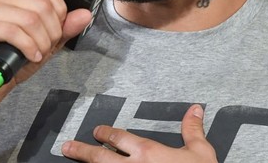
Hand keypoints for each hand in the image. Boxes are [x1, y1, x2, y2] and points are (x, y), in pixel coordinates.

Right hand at [0, 0, 91, 101]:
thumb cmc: (12, 62)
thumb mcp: (45, 43)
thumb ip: (64, 28)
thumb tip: (84, 14)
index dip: (59, 12)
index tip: (56, 32)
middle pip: (41, 5)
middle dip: (51, 32)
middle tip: (46, 48)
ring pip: (29, 19)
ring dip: (40, 42)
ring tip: (36, 54)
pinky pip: (13, 31)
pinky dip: (28, 47)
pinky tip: (28, 56)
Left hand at [61, 104, 217, 162]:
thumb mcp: (200, 152)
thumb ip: (192, 130)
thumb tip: (194, 110)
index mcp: (149, 153)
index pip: (120, 138)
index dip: (106, 134)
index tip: (98, 131)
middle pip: (100, 158)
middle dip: (83, 151)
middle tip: (67, 146)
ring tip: (69, 158)